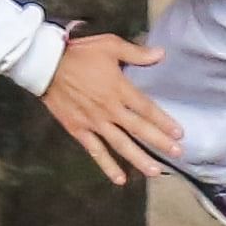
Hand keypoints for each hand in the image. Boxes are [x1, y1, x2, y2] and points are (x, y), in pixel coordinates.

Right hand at [37, 33, 191, 183]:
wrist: (45, 65)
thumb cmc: (79, 53)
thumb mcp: (110, 45)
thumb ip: (136, 53)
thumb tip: (161, 54)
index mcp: (119, 89)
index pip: (147, 109)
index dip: (163, 121)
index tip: (179, 133)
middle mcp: (109, 109)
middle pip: (139, 129)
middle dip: (159, 142)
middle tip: (177, 154)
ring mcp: (94, 122)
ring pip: (120, 144)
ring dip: (138, 159)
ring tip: (155, 172)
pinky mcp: (78, 130)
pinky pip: (95, 151)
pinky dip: (108, 165)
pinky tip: (120, 179)